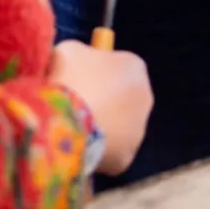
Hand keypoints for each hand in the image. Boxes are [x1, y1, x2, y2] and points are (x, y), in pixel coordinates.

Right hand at [48, 40, 153, 174]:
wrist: (63, 120)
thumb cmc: (68, 77)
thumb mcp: (69, 51)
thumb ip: (80, 56)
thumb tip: (77, 64)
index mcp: (134, 66)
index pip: (119, 66)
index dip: (97, 73)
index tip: (76, 79)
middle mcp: (145, 96)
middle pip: (122, 97)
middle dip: (102, 101)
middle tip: (72, 106)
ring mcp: (138, 129)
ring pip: (117, 127)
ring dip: (99, 127)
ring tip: (69, 129)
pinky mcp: (125, 157)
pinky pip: (108, 152)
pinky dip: (94, 151)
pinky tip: (74, 149)